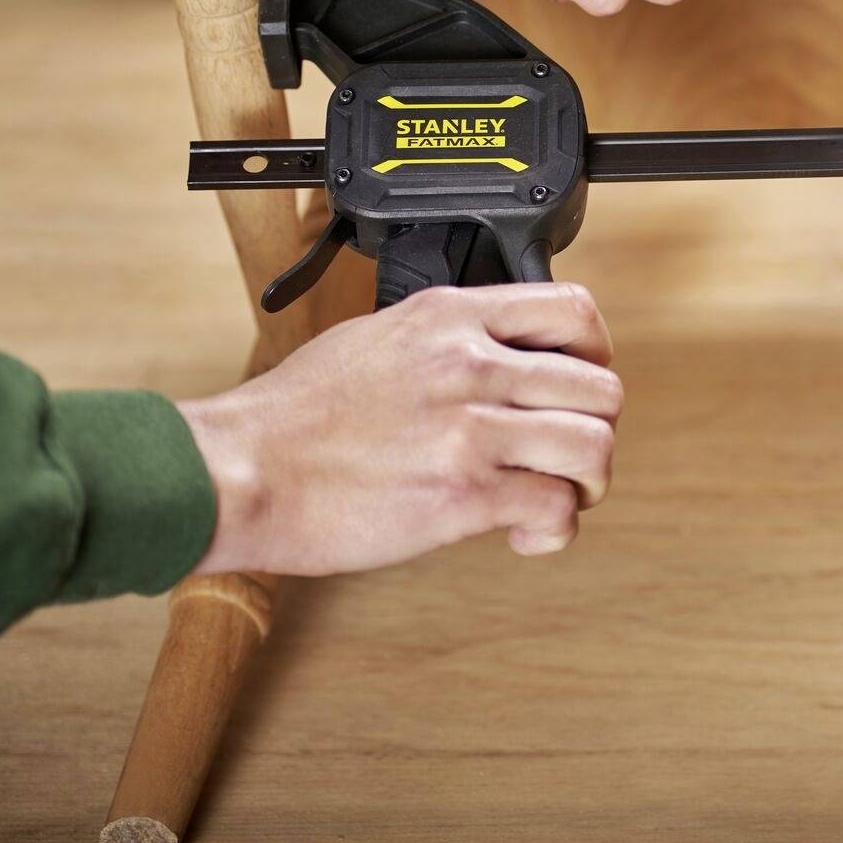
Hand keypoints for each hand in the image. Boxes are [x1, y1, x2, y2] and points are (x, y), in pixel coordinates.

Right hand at [179, 283, 621, 574]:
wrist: (241, 470)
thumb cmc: (294, 416)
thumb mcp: (378, 338)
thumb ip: (446, 342)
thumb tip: (493, 360)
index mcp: (450, 318)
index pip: (573, 310)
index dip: (595, 354)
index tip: (577, 385)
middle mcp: (470, 364)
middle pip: (601, 387)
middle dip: (596, 430)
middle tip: (565, 458)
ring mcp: (469, 428)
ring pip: (594, 447)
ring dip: (588, 483)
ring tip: (555, 497)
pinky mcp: (462, 494)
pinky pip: (555, 508)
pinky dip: (554, 529)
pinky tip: (520, 532)